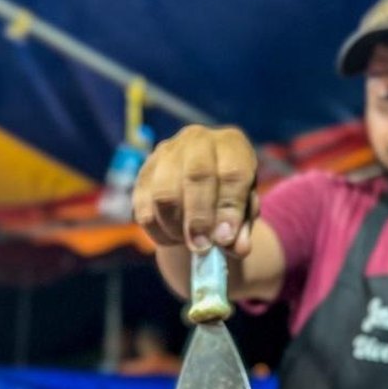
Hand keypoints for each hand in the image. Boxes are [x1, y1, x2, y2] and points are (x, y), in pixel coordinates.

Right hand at [133, 124, 258, 255]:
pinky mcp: (143, 174)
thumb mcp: (244, 211)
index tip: (225, 239)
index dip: (229, 208)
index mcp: (231, 144)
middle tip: (202, 247)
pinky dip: (159, 232)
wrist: (201, 185)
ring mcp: (166, 153)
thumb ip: (242, 229)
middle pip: (195, 176)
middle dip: (199, 218)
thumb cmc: (229, 197)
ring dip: (177, 227)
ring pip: (164, 194)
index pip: (232, 172)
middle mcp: (198, 140)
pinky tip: (174, 238)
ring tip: (191, 244)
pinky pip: (144, 210)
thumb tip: (237, 248)